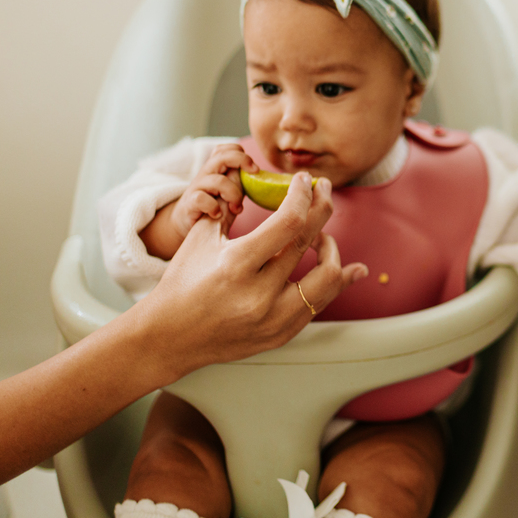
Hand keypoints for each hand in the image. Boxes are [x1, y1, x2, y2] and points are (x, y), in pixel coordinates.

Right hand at [133, 172, 368, 381]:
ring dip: (332, 249)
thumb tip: (263, 181)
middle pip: (311, 242)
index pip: (289, 222)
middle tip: (324, 191)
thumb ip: (233, 207)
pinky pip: (322, 303)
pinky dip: (336, 282)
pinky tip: (347, 268)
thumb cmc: (183, 281)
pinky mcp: (282, 334)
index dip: (304, 195)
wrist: (170, 337)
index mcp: (236, 265)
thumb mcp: (202, 237)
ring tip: (323, 237)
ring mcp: (273, 319)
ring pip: (328, 277)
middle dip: (322, 207)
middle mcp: (258, 294)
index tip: (307, 180)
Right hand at [142, 143, 257, 258]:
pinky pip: (201, 199)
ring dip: (233, 194)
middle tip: (255, 173)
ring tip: (236, 208)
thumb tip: (266, 179)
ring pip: (218, 181)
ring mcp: (197, 187)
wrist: (187, 224)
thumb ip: (240, 182)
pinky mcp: (189, 203)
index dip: (242, 154)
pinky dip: (213, 207)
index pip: (226, 149)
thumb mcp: (228, 192)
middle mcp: (206, 174)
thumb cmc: (214, 206)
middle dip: (242, 161)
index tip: (255, 170)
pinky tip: (218, 215)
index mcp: (217, 169)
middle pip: (222, 155)